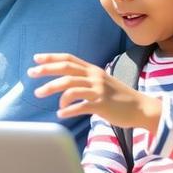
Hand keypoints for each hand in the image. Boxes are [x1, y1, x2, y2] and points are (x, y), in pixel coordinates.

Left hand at [29, 53, 161, 128]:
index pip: (69, 59)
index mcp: (93, 70)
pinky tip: (60, 114)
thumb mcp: (102, 82)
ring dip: (51, 89)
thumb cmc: (119, 98)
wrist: (141, 108)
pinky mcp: (102, 105)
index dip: (52, 58)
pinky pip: (80, 106)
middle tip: (31, 74)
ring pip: (69, 86)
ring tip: (39, 94)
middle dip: (46, 70)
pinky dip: (67, 110)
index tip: (36, 59)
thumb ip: (86, 80)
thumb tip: (66, 84)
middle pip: (66, 70)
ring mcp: (98, 90)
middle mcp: (95, 77)